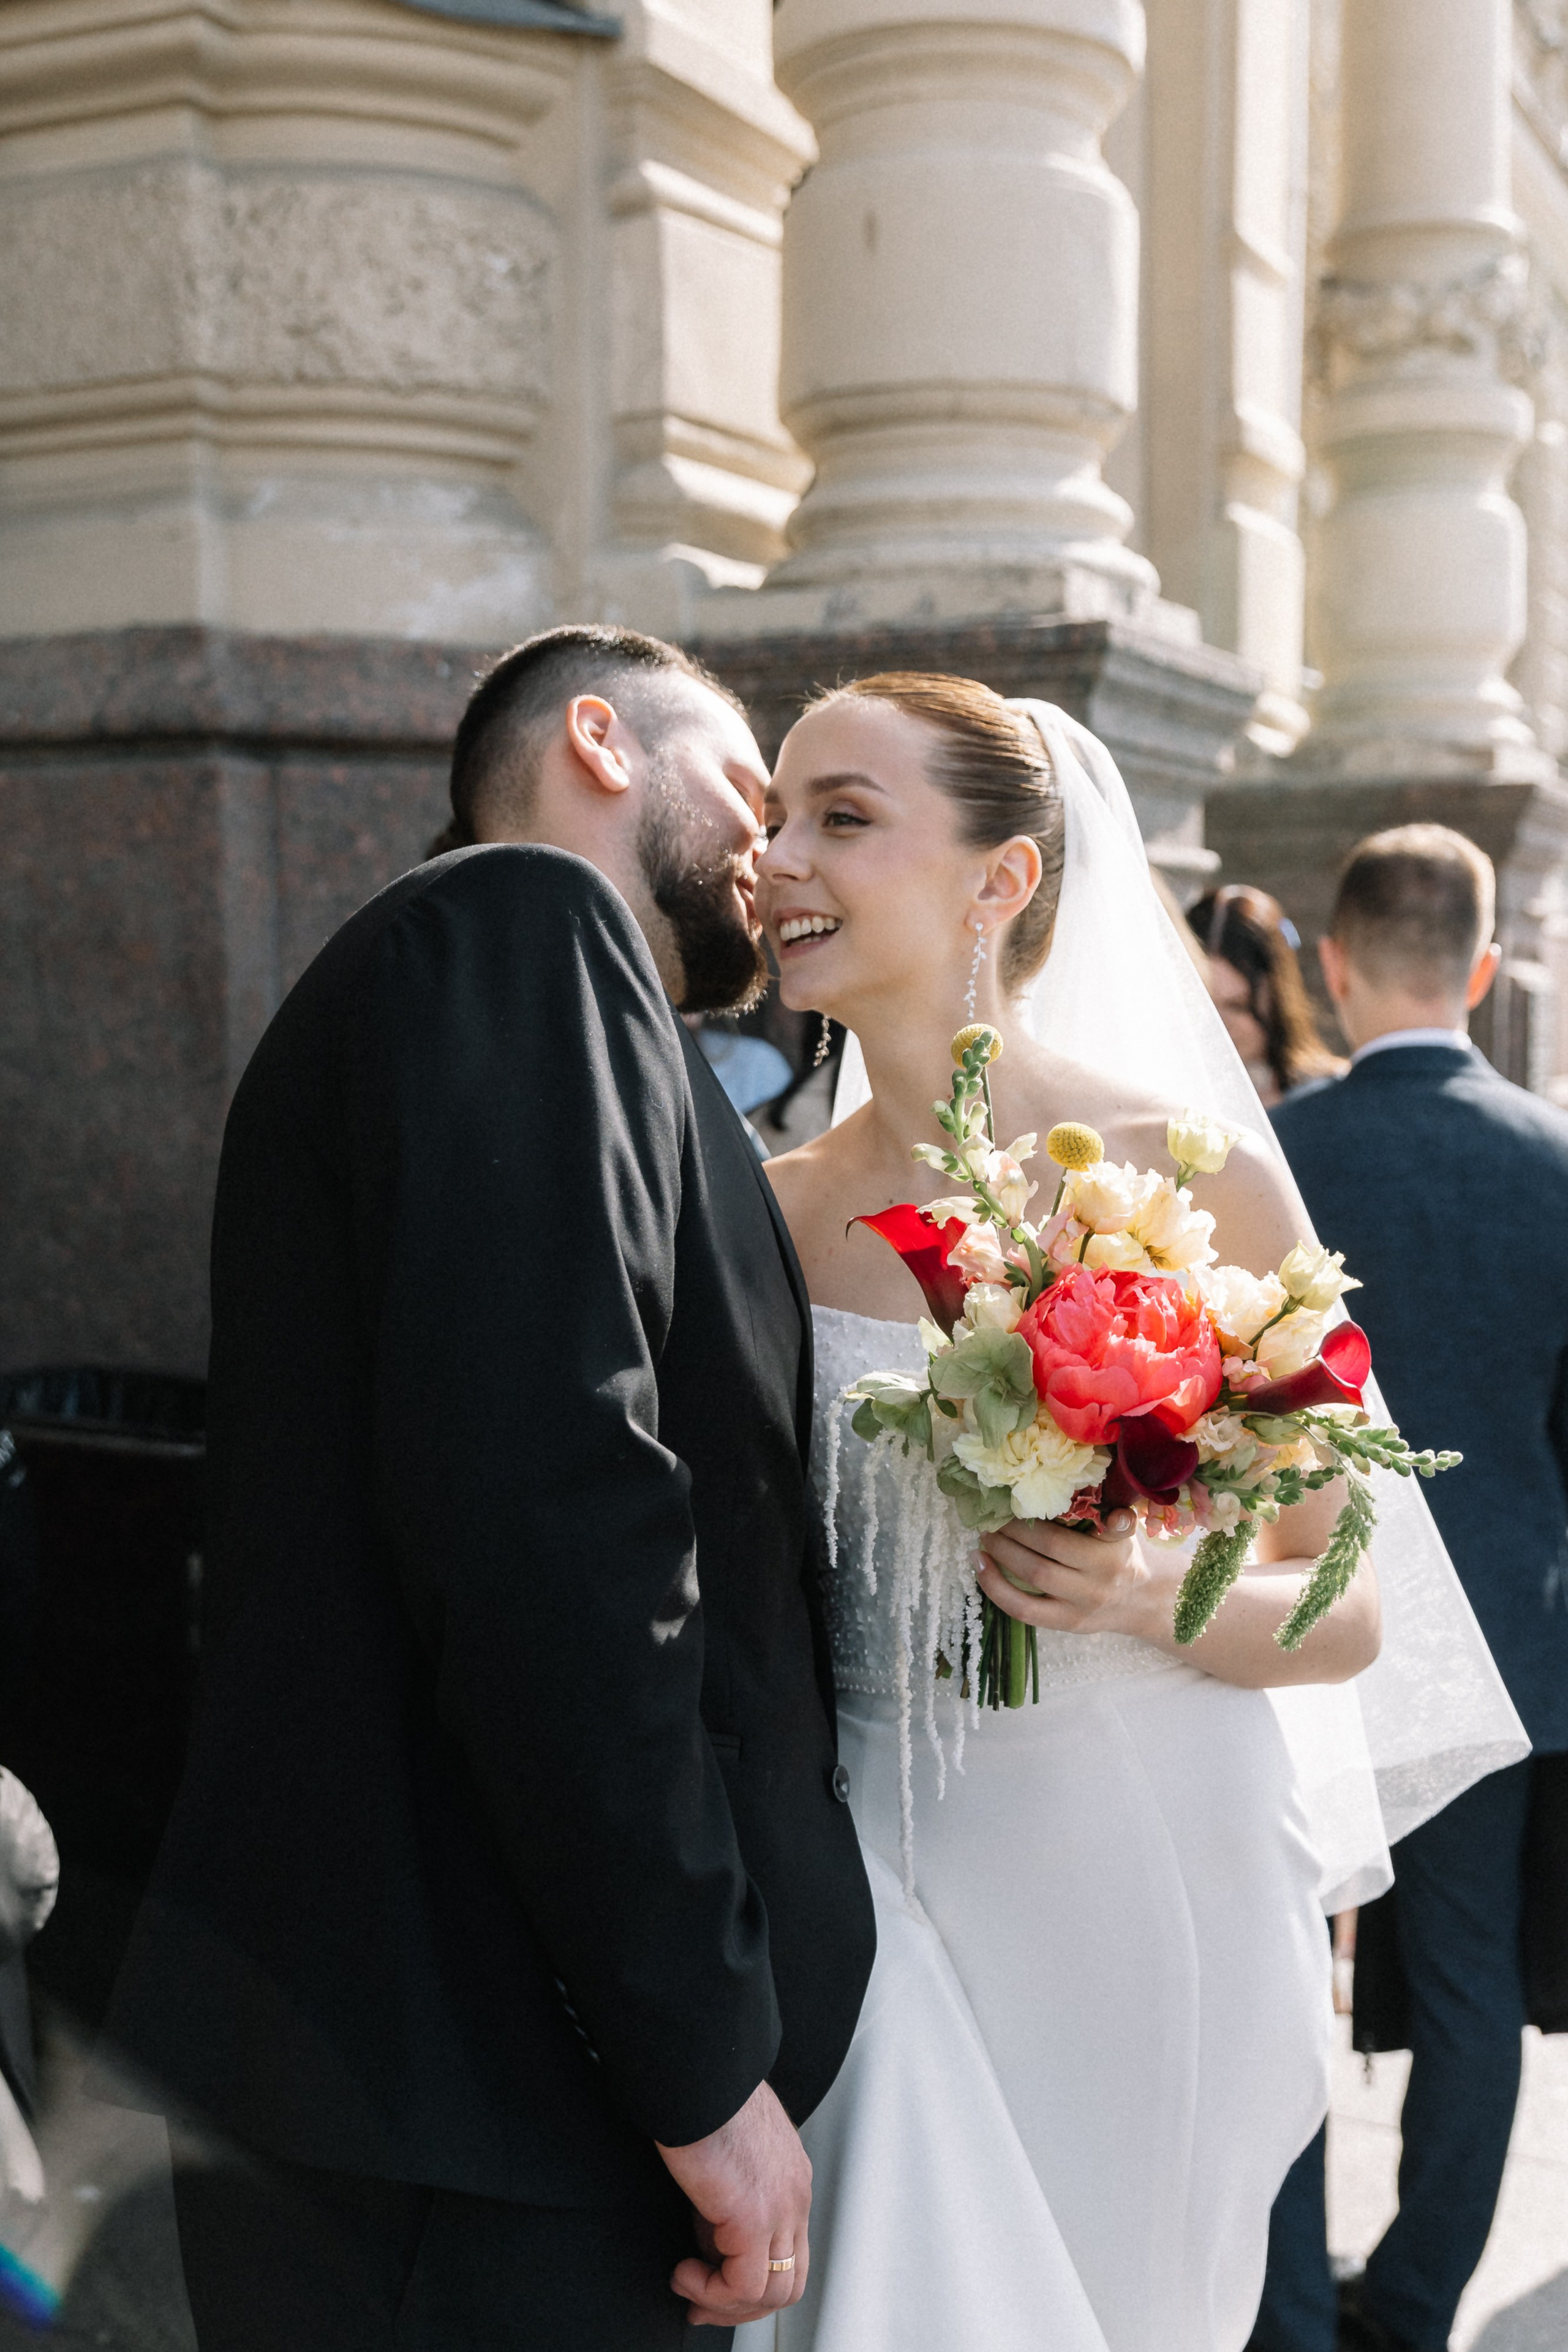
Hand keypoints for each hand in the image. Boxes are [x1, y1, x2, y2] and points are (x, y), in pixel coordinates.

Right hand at [658, 2078, 811, 2325]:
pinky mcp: (754, 2217)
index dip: (751, 2284)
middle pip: (789, 2282)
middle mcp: (795, 2195)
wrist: (698, 2073)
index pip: (790, 2255)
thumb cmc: (704, 2100)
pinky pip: (743, 2284)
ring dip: (725, 2304)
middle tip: (700, 2304)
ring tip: (687, 2286)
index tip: (713, 2289)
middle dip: (742, 2306)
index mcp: (791, 2178)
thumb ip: (730, 2197)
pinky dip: (711, 2293)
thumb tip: (708, 2240)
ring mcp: (781, 2208)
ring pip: (773, 2293)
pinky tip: (684, 2274)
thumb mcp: (729, 2156)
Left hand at [976, 1508, 1147, 1637]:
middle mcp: (1094, 1583)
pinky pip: (1023, 1610)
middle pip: (1042, 1557)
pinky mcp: (1064, 1624)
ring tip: (984, 1537)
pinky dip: (996, 1588)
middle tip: (991, 1516)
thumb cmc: (1122, 1556)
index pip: (1063, 1538)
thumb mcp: (1125, 1533)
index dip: (1032, 1523)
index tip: (1012, 1503)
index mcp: (1109, 1555)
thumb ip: (1112, 1516)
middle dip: (1010, 1534)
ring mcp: (1078, 1607)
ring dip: (1000, 1555)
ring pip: (1031, 1580)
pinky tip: (980, 1566)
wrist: (1139, 1602)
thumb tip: (1088, 1490)